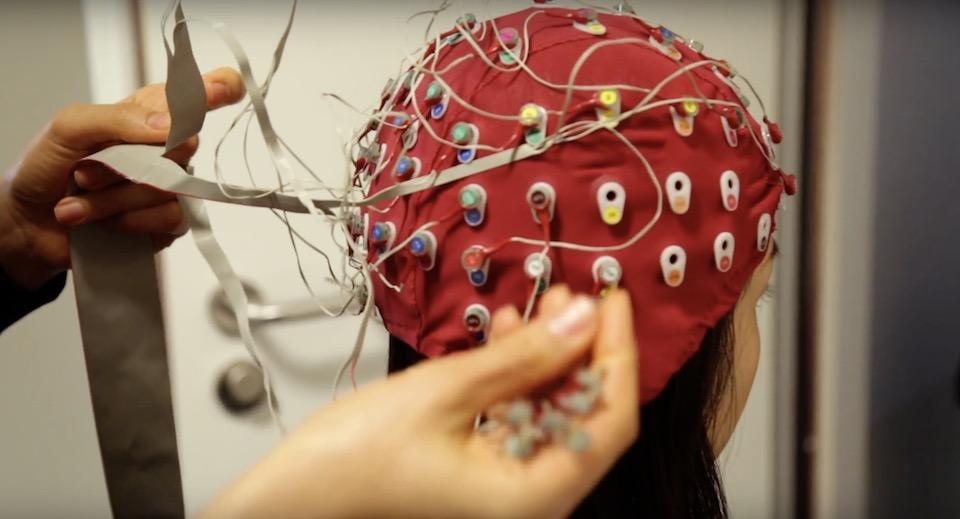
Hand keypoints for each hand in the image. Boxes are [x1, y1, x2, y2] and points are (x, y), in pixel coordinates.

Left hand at [0, 67, 244, 289]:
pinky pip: (170, 218)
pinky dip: (130, 222)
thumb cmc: (47, 168)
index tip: (227, 88)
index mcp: (144, 115)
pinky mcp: (166, 222)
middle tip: (85, 173)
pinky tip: (104, 224)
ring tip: (80, 202)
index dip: (216, 88)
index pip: (192, 95)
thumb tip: (170, 127)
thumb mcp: (68, 128)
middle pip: (183, 145)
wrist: (29, 222)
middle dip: (126, 163)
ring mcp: (167, 186)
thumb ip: (116, 118)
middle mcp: (162, 148)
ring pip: (169, 187)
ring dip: (114, 199)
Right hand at [203, 286, 638, 518]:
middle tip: (574, 296)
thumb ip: (523, 357)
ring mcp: (504, 493)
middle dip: (582, 352)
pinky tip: (504, 337)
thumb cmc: (351, 460)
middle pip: (583, 419)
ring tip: (541, 304)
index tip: (613, 302)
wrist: (290, 499)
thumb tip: (584, 319)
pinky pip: (517, 423)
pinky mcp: (480, 478)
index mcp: (531, 498)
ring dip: (548, 359)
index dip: (617, 357)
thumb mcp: (445, 393)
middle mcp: (528, 503)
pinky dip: (516, 381)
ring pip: (550, 416)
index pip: (609, 423)